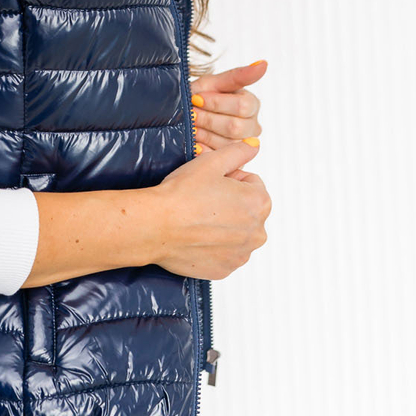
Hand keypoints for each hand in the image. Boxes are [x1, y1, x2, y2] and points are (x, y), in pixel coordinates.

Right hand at [151, 138, 270, 279]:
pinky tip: (196, 236)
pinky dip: (213, 246)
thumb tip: (253, 146)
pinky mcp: (225, 269)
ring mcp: (241, 254)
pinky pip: (224, 253)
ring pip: (236, 233)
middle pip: (246, 210)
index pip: (252, 183)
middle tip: (202, 200)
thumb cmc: (181, 195)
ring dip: (223, 225)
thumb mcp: (211, 162)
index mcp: (259, 203)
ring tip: (198, 218)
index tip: (211, 184)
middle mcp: (257, 232)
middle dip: (230, 203)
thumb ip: (239, 151)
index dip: (229, 179)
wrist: (155, 227)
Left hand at [190, 59, 265, 151]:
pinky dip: (202, 148)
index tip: (196, 98)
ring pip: (227, 144)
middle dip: (207, 119)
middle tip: (191, 114)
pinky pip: (218, 158)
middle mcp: (253, 127)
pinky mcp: (231, 161)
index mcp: (252, 104)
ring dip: (203, 133)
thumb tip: (264, 63)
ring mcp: (242, 146)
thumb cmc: (199, 96)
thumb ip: (238, 75)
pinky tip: (194, 140)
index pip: (242, 106)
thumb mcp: (213, 83)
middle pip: (235, 127)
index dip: (216, 103)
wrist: (183, 116)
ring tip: (190, 126)